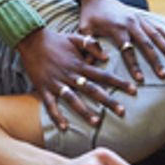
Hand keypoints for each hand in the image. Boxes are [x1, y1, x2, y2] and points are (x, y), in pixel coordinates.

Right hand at [16, 28, 136, 129]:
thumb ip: (92, 45)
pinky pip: (51, 105)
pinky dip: (57, 116)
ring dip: (85, 111)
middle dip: (109, 101)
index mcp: (80, 63)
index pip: (104, 75)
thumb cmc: (55, 39)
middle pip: (93, 90)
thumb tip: (106, 57)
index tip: (134, 90)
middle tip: (123, 112)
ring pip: (73, 99)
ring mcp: (57, 82)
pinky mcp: (44, 88)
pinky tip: (64, 127)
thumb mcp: (76, 37)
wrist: (31, 39)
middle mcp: (71, 74)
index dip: (119, 83)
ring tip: (97, 122)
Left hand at [77, 0, 164, 82]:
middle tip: (164, 75)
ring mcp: (139, 19)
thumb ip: (88, 45)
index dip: (134, 65)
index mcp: (117, 28)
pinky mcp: (143, 17)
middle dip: (156, 61)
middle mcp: (131, 23)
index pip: (127, 50)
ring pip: (156, 36)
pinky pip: (158, 27)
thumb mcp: (84, 29)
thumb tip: (90, 64)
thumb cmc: (90, 15)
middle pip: (147, 44)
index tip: (140, 79)